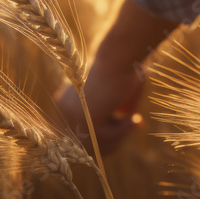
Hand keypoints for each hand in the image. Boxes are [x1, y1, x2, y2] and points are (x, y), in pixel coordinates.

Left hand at [54, 0, 178, 154]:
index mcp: (67, 100)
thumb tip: (130, 126)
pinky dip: (122, 131)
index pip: (83, 130)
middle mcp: (63, 109)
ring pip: (97, 143)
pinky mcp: (83, 120)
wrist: (120, 55)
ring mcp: (70, 116)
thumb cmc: (124, 66)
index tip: (131, 122)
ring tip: (136, 119)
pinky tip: (132, 117)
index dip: (108, 133)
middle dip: (115, 138)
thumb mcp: (120, 92)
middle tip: (136, 123)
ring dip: (121, 135)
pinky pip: (105, 139)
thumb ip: (118, 111)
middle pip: (87, 141)